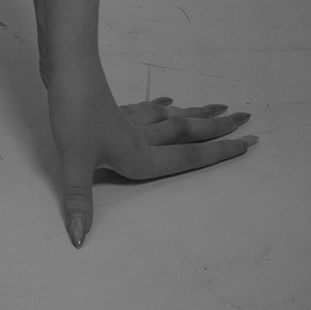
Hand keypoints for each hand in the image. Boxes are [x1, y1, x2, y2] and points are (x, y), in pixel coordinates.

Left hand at [46, 63, 255, 247]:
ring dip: (195, 115)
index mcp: (140, 154)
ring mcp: (127, 120)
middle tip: (246, 119)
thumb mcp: (73, 162)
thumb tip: (80, 241)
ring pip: (170, 118)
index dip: (218, 153)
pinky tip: (167, 101)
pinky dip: (159, 107)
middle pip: (187, 132)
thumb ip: (79, 203)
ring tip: (218, 109)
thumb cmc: (71, 114)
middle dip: (217, 129)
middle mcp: (140, 137)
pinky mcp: (112, 107)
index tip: (247, 144)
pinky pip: (145, 109)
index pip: (188, 157)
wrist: (63, 68)